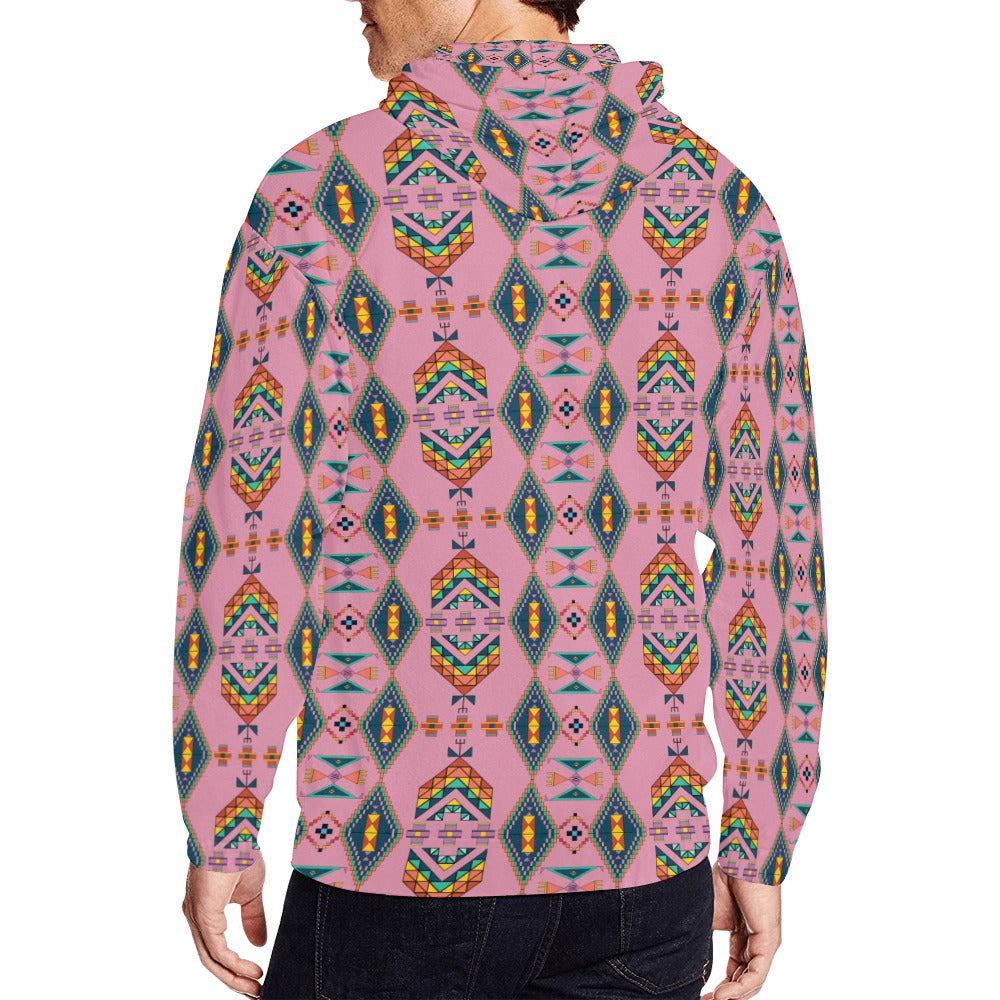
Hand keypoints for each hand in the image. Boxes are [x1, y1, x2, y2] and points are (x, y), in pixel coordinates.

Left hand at [180, 854, 268, 996]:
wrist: (233, 830)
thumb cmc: (240, 852)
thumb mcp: (251, 891)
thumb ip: (253, 918)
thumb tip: (259, 944)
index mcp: (205, 910)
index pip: (215, 947)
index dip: (233, 966)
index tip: (255, 977)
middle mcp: (195, 916)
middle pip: (211, 959)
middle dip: (233, 979)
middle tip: (255, 992)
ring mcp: (197, 917)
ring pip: (212, 959)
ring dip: (234, 977)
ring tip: (256, 987)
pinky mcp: (203, 915)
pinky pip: (217, 950)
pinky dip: (234, 964)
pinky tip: (251, 970)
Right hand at [701, 861, 781, 998]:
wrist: (740, 857)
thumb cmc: (724, 878)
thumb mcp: (707, 915)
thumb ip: (701, 937)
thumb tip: (683, 958)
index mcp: (742, 937)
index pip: (733, 972)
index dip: (718, 987)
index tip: (698, 994)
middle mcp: (756, 944)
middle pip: (742, 981)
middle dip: (724, 997)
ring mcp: (764, 944)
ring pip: (750, 983)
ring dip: (731, 997)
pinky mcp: (769, 942)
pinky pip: (757, 975)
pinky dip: (740, 989)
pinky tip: (723, 996)